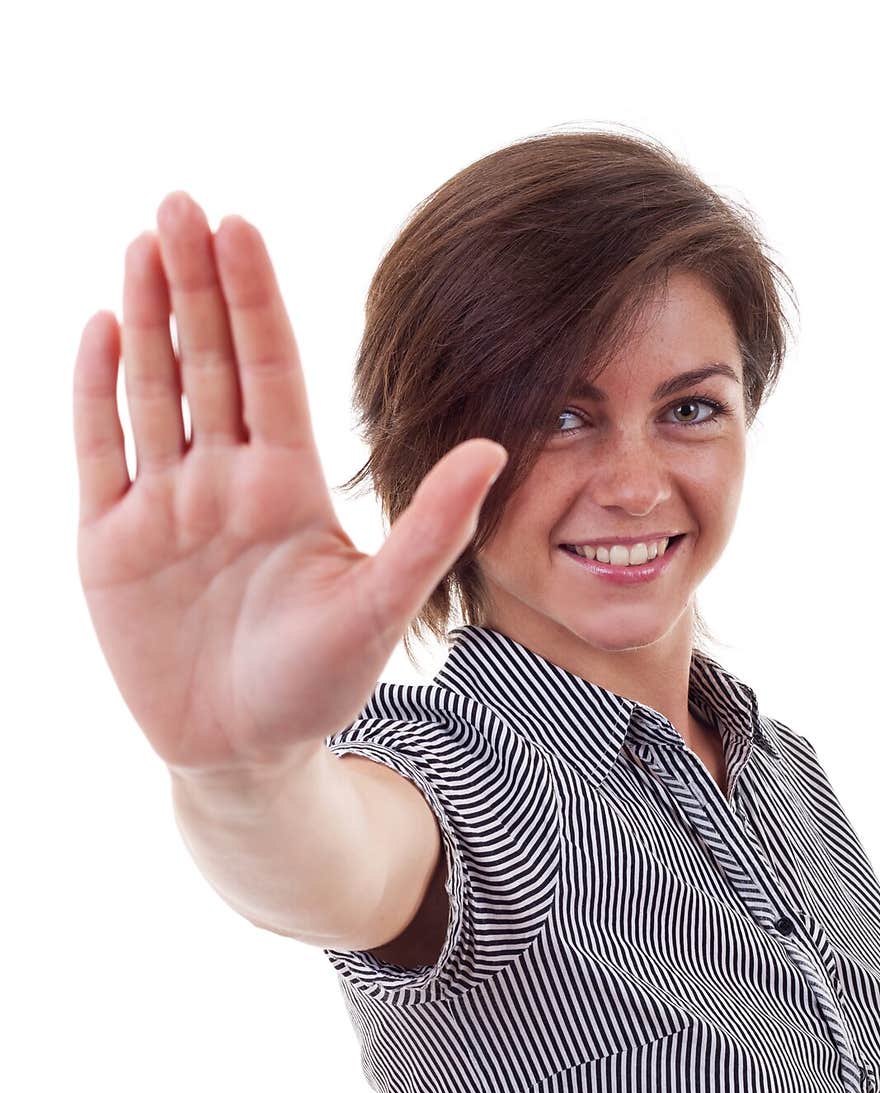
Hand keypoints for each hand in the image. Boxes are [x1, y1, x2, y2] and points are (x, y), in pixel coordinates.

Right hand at [73, 192, 506, 775]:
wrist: (242, 752)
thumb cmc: (318, 685)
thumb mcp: (380, 606)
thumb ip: (429, 528)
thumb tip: (494, 447)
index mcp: (288, 484)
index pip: (270, 369)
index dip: (254, 298)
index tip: (241, 225)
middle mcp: (225, 480)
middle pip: (207, 362)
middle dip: (194, 284)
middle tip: (178, 203)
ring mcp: (164, 506)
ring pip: (153, 392)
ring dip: (146, 319)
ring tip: (139, 244)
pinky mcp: (110, 541)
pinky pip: (99, 452)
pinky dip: (97, 393)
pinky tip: (100, 331)